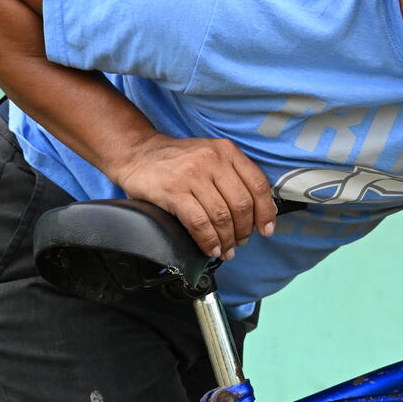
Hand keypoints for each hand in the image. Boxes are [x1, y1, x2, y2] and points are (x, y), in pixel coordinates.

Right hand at [112, 134, 277, 257]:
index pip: (258, 184)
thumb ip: (234, 176)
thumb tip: (260, 211)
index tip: (266, 229)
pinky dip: (208, 240)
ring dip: (226, 240)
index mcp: (227, 151)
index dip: (265, 212)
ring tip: (225, 250)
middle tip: (240, 242)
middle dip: (244, 230)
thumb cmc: (178, 161)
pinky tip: (210, 248)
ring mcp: (192, 175)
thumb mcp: (211, 156)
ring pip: (222, 216)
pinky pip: (199, 223)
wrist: (137, 152)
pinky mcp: (173, 191)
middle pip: (241, 204)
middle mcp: (212, 160)